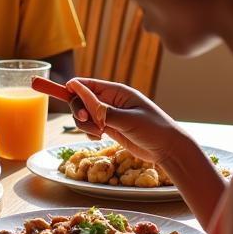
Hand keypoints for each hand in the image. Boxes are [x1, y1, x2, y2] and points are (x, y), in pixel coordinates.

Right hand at [65, 78, 184, 165]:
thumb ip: (102, 109)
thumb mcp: (127, 119)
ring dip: (84, 124)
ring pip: (84, 115)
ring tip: (99, 133)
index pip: (87, 84)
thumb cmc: (153, 128)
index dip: (73, 88)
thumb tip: (80, 95)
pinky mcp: (109, 128)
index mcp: (116, 91)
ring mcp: (109, 115)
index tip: (64, 96)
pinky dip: (89, 132)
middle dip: (79, 110)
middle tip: (87, 120)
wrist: (168, 148)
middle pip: (81, 100)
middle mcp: (110, 101)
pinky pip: (90, 127)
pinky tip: (99, 137)